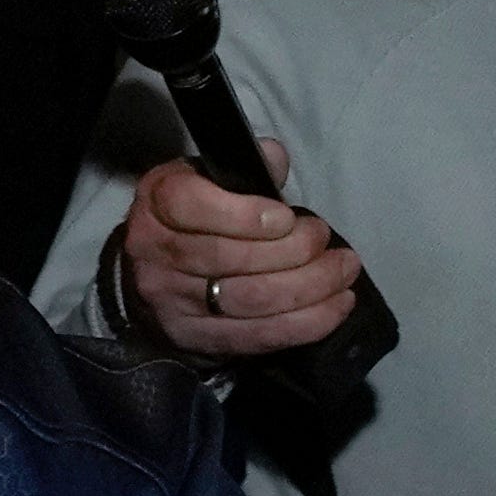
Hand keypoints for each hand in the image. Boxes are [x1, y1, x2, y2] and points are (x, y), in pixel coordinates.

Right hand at [121, 136, 362, 359]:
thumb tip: (275, 156)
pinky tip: (337, 306)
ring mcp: (172, 302)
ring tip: (343, 271)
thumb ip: (245, 169)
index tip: (285, 217)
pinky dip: (306, 324)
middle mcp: (155, 255)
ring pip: (249, 299)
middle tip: (325, 240)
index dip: (242, 214)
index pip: (189, 206)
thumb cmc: (192, 219)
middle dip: (292, 251)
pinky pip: (257, 336)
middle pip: (227, 258)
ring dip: (309, 287)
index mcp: (157, 204)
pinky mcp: (196, 339)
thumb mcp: (207, 181)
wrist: (152, 277)